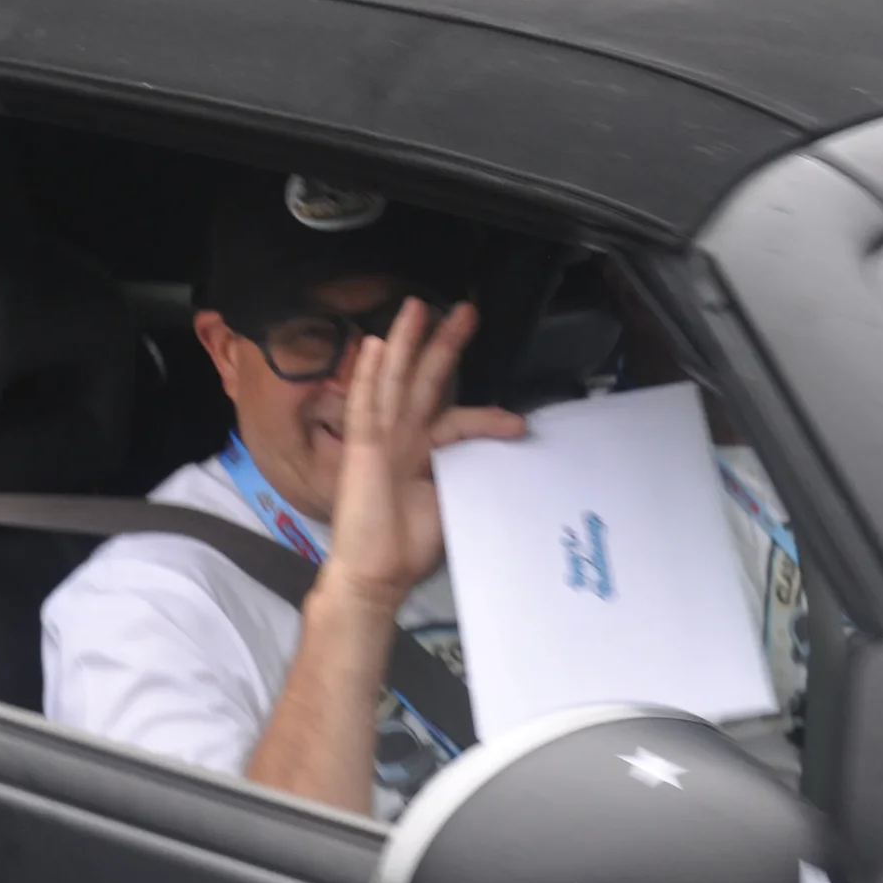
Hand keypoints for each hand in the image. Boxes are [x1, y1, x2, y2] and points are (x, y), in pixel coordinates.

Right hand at [318, 298, 526, 609]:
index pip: (458, 420)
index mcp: (420, 453)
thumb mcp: (452, 504)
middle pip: (424, 382)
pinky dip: (370, 375)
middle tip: (466, 311)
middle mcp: (399, 439)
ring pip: (394, 381)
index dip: (489, 417)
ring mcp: (378, 440)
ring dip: (404, 343)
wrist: (376, 575)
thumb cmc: (408, 548)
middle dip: (444, 346)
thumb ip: (468, 475)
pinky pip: (365, 405)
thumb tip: (500, 464)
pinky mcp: (361, 448)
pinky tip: (376, 346)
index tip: (521, 424)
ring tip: (416, 307)